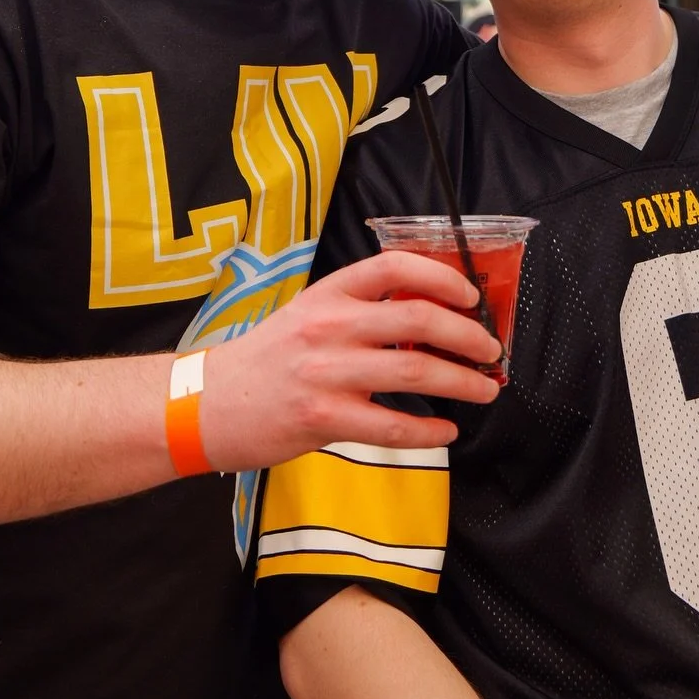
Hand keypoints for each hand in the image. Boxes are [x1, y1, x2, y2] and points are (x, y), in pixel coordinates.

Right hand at [199, 253, 500, 471]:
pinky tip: (445, 431)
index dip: (442, 276)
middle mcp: (329, 325)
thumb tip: (428, 317)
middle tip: (491, 351)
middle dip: (468, 335)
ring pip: (415, 369)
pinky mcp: (322, 417)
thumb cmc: (266, 362)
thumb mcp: (308, 317)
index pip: (395, 267)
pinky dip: (429, 430)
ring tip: (484, 390)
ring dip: (462, 381)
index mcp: (328, 294)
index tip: (470, 296)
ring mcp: (326, 372)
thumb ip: (359, 312)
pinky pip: (392, 424)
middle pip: (419, 318)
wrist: (208, 404)